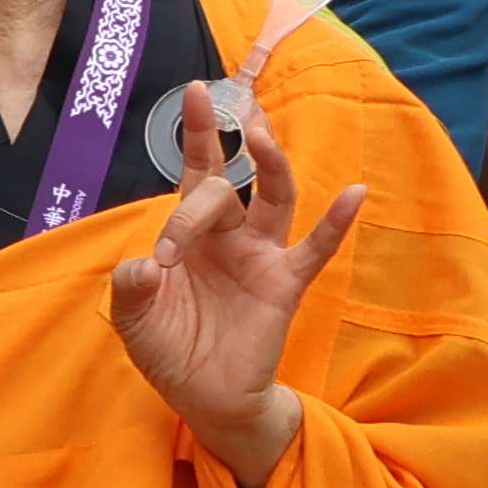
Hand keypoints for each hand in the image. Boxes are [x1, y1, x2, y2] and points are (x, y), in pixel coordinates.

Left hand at [100, 77, 360, 487]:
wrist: (203, 397)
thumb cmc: (167, 347)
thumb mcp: (133, 318)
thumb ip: (132, 288)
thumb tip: (148, 266)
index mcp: (189, 232)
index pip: (195, 174)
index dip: (198, 135)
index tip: (195, 90)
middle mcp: (228, 235)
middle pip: (226, 184)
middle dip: (209, 169)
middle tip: (188, 205)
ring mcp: (260, 256)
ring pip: (274, 200)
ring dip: (271, 167)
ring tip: (262, 136)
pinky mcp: (285, 284)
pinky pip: (316, 248)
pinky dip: (336, 221)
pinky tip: (355, 192)